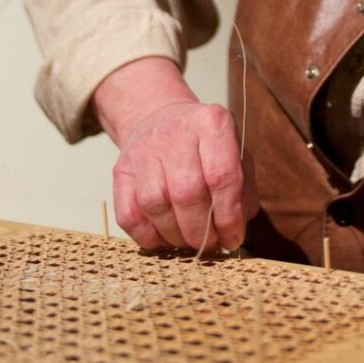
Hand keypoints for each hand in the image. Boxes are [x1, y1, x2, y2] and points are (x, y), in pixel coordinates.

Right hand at [93, 57, 258, 251]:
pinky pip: (129, 215)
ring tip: (189, 241)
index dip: (229, 216)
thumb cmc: (205, 145)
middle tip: (210, 244)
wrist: (159, 118)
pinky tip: (164, 238)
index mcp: (211, 124)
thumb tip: (235, 229)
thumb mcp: (236, 153)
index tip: (233, 238)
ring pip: (155, 204)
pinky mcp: (120, 170)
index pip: (222, 175)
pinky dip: (148, 237)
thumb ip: (243, 190)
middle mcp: (175, 131)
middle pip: (186, 192)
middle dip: (201, 230)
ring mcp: (143, 150)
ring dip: (175, 235)